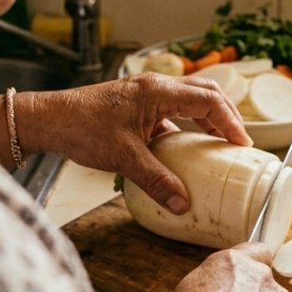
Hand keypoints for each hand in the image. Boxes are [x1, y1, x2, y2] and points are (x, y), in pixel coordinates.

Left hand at [17, 72, 250, 212]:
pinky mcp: (135, 106)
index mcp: (157, 91)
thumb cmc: (82, 128)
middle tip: (237, 142)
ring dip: (205, 119)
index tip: (242, 145)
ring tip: (218, 145)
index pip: (208, 100)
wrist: (48, 120)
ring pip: (188, 100)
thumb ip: (156, 180)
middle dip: (225, 115)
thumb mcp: (124, 158)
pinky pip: (170, 113)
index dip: (230, 121)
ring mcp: (145, 95)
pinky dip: (184, 127)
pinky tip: (184, 151)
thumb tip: (183, 203)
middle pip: (204, 92)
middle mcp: (155, 87)